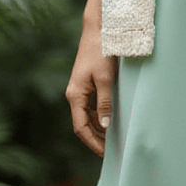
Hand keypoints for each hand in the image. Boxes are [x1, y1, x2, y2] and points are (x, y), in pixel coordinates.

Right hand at [66, 19, 115, 156]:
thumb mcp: (105, 79)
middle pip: (82, 124)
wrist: (97, 31)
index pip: (80, 127)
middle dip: (95, 139)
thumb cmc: (100, 52)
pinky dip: (98, 118)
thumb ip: (105, 103)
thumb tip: (105, 126)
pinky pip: (90, 108)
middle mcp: (74, 95)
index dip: (92, 142)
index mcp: (75, 95)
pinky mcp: (85, 85)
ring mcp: (79, 91)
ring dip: (97, 129)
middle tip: (111, 151)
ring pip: (86, 117)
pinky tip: (109, 123)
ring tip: (112, 141)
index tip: (104, 153)